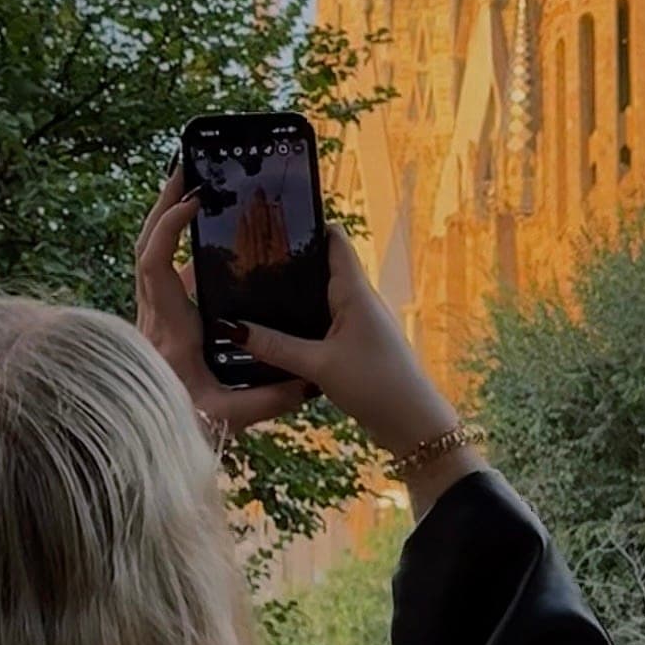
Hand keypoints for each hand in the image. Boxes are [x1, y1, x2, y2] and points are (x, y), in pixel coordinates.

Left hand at [135, 164, 313, 437]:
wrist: (139, 448)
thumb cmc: (182, 430)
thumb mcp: (230, 417)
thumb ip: (271, 398)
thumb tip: (310, 381)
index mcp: (166, 328)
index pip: (153, 263)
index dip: (168, 227)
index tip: (195, 201)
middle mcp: (151, 316)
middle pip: (145, 244)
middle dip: (164, 203)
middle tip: (188, 169)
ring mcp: (149, 319)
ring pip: (149, 257)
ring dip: (167, 221)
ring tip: (195, 191)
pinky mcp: (155, 325)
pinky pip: (160, 275)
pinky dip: (175, 249)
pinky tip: (203, 244)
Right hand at [222, 222, 462, 457]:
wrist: (413, 424)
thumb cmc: (375, 385)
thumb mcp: (318, 365)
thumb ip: (275, 346)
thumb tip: (232, 327)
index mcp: (354, 291)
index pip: (333, 240)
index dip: (307, 225)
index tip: (271, 220)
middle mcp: (358, 300)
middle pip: (321, 268)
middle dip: (288, 263)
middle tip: (245, 258)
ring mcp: (358, 323)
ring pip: (320, 298)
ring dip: (292, 296)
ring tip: (249, 291)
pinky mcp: (355, 346)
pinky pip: (323, 324)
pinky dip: (300, 323)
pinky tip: (273, 332)